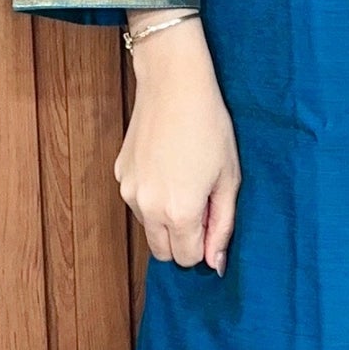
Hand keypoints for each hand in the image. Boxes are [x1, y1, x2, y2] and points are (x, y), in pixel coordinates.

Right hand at [114, 20, 239, 271]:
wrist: (174, 85)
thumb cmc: (209, 128)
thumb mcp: (228, 179)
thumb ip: (222, 226)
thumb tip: (215, 264)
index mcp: (180, 213)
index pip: (187, 259)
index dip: (203, 246)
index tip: (212, 218)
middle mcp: (148, 209)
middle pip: (163, 253)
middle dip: (182, 241)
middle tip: (200, 205)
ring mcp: (130, 192)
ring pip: (148, 229)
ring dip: (165, 220)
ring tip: (184, 180)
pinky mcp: (120, 175)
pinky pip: (137, 203)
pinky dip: (151, 198)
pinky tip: (167, 166)